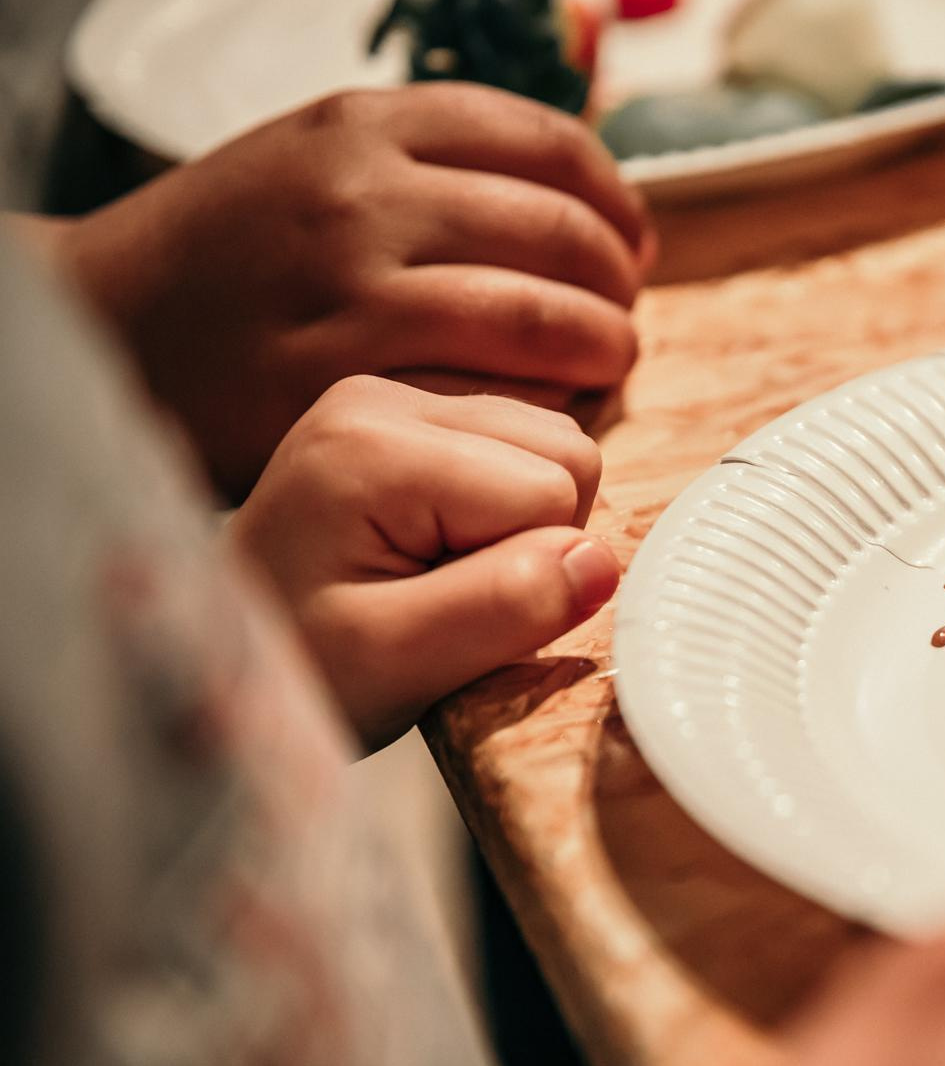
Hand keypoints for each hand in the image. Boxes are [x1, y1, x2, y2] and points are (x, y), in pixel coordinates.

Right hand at [55, 83, 651, 501]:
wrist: (111, 320)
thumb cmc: (231, 254)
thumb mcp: (316, 161)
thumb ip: (426, 165)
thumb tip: (568, 196)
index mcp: (368, 124)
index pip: (548, 143)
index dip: (613, 199)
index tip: (631, 240)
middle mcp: (366, 190)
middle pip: (561, 229)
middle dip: (616, 279)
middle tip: (621, 314)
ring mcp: (358, 281)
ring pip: (544, 311)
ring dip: (603, 342)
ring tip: (607, 361)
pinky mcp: (351, 371)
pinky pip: (497, 383)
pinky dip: (551, 395)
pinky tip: (560, 405)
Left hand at [229, 376, 618, 748]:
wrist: (224, 658)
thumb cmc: (302, 670)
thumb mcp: (396, 665)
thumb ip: (501, 608)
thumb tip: (599, 561)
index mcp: (373, 443)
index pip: (551, 489)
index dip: (531, 571)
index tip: (447, 613)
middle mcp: (383, 396)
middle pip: (564, 451)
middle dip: (537, 539)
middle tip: (446, 596)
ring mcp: (394, 398)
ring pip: (555, 445)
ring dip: (525, 526)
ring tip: (437, 576)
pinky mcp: (409, 416)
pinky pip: (523, 448)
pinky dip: (505, 510)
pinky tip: (437, 548)